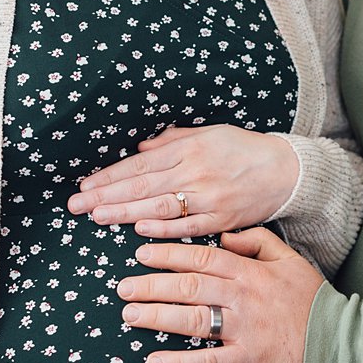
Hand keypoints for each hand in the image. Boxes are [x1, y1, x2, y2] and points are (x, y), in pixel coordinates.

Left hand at [67, 126, 298, 238]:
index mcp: (189, 148)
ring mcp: (208, 197)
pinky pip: (187, 225)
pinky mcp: (221, 218)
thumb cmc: (243, 150)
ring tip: (97, 216)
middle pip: (143, 185)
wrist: (285, 171)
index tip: (85, 185)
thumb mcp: (208, 133)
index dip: (110, 175)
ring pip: (159, 205)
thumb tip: (141, 147)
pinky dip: (162, 228)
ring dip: (125, 212)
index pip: (140, 163)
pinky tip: (139, 230)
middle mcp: (195, 171)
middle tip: (76, 205)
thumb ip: (173, 140)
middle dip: (106, 195)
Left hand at [117, 228, 322, 362]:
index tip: (140, 252)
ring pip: (192, 320)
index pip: (200, 258)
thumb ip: (257, 241)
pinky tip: (153, 361)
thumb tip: (225, 234)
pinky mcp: (246, 360)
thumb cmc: (312, 300)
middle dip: (151, 285)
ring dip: (157, 316)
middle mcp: (242, 297)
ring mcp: (243, 329)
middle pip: (188, 287)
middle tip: (122, 287)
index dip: (167, 254)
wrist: (340, 340)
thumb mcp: (290, 258)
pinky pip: (206, 362)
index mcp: (250, 272)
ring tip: (129, 315)